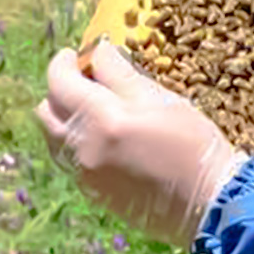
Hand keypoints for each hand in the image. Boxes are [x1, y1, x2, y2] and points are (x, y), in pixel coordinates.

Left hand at [34, 42, 245, 247]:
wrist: (208, 203)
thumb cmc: (192, 145)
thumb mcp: (160, 99)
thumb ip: (120, 74)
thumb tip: (97, 50)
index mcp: (100, 118)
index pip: (58, 81)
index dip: (62, 63)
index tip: (74, 55)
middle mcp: (82, 148)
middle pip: (46, 111)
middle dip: (59, 90)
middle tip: (84, 80)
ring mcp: (83, 174)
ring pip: (53, 138)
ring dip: (64, 118)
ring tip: (93, 109)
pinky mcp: (91, 192)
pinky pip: (67, 160)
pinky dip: (74, 142)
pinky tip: (102, 137)